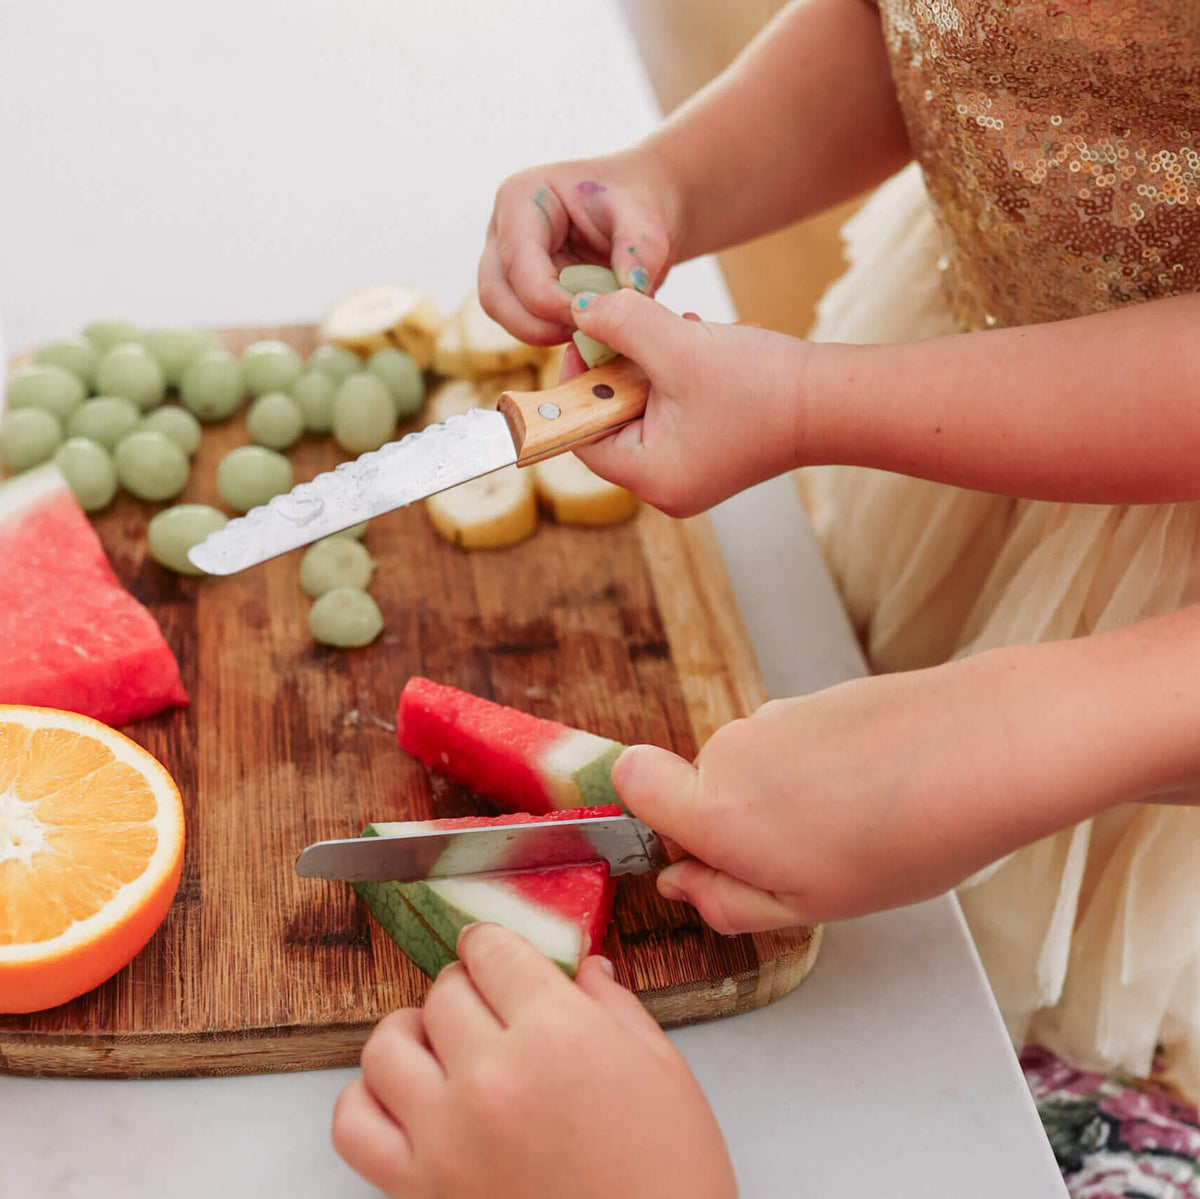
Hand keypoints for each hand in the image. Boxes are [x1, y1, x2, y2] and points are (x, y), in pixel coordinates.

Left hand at [332, 924, 736, 1198]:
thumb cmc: (668, 1174)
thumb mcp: (661, 1069)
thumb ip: (613, 1006)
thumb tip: (584, 968)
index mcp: (557, 1033)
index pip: (491, 949)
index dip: (495, 946)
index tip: (497, 955)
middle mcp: (493, 1075)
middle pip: (444, 991)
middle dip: (468, 989)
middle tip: (491, 1008)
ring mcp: (447, 1134)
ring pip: (387, 1044)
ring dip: (413, 1033)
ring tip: (441, 1045)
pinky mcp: (419, 1188)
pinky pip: (353, 1123)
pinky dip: (368, 1099)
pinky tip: (408, 1099)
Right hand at [478, 148, 682, 345]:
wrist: (644, 210)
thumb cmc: (639, 204)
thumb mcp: (646, 221)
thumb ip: (640, 254)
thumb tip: (630, 293)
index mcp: (521, 198)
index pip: (518, 264)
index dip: (550, 301)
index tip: (594, 319)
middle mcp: (503, 231)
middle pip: (495, 295)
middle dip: (537, 325)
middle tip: (587, 334)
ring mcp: (506, 261)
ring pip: (504, 314)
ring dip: (544, 333)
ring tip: (591, 331)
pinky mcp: (520, 288)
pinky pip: (524, 322)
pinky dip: (553, 334)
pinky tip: (589, 331)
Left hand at [567, 288, 810, 516]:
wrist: (834, 402)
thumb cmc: (764, 385)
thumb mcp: (682, 346)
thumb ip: (623, 325)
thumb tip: (578, 312)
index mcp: (651, 477)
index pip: (582, 434)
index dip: (577, 383)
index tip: (586, 338)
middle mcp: (665, 487)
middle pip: (611, 422)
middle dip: (622, 369)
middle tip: (636, 328)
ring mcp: (689, 474)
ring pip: (643, 411)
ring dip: (652, 366)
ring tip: (679, 332)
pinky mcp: (709, 456)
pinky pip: (671, 414)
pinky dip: (675, 377)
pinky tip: (697, 346)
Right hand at [613, 643, 1141, 933]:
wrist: (985, 748)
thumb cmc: (905, 838)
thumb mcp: (810, 904)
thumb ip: (728, 899)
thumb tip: (679, 885)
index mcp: (717, 807)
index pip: (631, 782)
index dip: (652, 818)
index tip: (697, 851)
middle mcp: (731, 750)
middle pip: (701, 787)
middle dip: (737, 826)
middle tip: (808, 862)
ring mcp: (773, 718)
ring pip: (751, 770)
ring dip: (783, 802)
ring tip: (856, 829)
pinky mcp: (813, 698)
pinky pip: (790, 745)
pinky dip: (817, 772)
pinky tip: (874, 795)